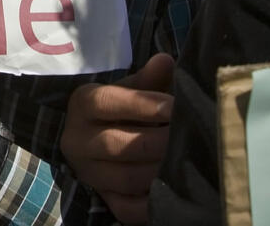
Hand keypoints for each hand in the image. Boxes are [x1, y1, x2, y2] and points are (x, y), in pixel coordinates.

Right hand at [60, 53, 173, 224]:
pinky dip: (151, 204)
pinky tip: (175, 193)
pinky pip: (126, 208)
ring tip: (189, 163)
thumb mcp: (130, 89)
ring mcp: (88, 172)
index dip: (142, 105)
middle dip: (159, 141)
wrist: (95, 139)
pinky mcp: (102, 197)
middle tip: (191, 137)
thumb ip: (149, 78)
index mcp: (82, 104)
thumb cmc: (121, 108)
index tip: (174, 106)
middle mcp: (77, 140)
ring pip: (126, 178)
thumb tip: (165, 61)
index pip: (106, 102)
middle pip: (117, 144)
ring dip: (161, 172)